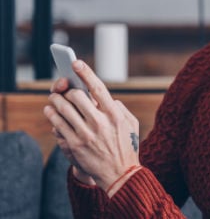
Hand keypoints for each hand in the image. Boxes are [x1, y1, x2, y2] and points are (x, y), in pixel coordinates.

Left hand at [43, 60, 140, 196]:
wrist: (120, 174)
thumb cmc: (126, 146)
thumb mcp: (131, 124)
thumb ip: (119, 108)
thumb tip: (106, 97)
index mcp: (115, 114)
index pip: (97, 88)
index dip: (85, 73)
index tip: (75, 63)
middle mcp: (100, 122)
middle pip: (76, 96)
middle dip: (67, 90)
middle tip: (62, 88)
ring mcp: (86, 134)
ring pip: (63, 108)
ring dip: (55, 101)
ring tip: (54, 99)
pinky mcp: (74, 145)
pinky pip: (56, 124)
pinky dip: (51, 115)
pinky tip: (51, 112)